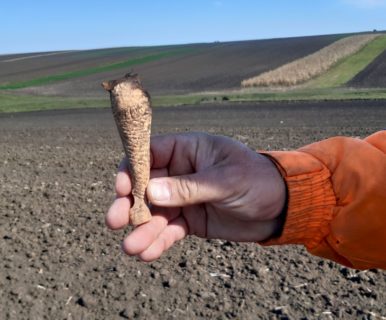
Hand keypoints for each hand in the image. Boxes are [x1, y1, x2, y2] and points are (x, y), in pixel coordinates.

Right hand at [106, 133, 285, 261]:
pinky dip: (158, 241)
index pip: (150, 153)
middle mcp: (180, 172)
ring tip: (132, 248)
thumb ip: (189, 187)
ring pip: (155, 212)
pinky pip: (169, 230)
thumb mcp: (227, 180)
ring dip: (141, 229)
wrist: (281, 206)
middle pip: (145, 186)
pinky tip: (147, 253)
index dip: (132, 169)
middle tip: (115, 221)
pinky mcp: (190, 220)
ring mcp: (183, 198)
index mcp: (188, 150)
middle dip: (129, 204)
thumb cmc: (258, 180)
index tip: (122, 188)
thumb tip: (150, 192)